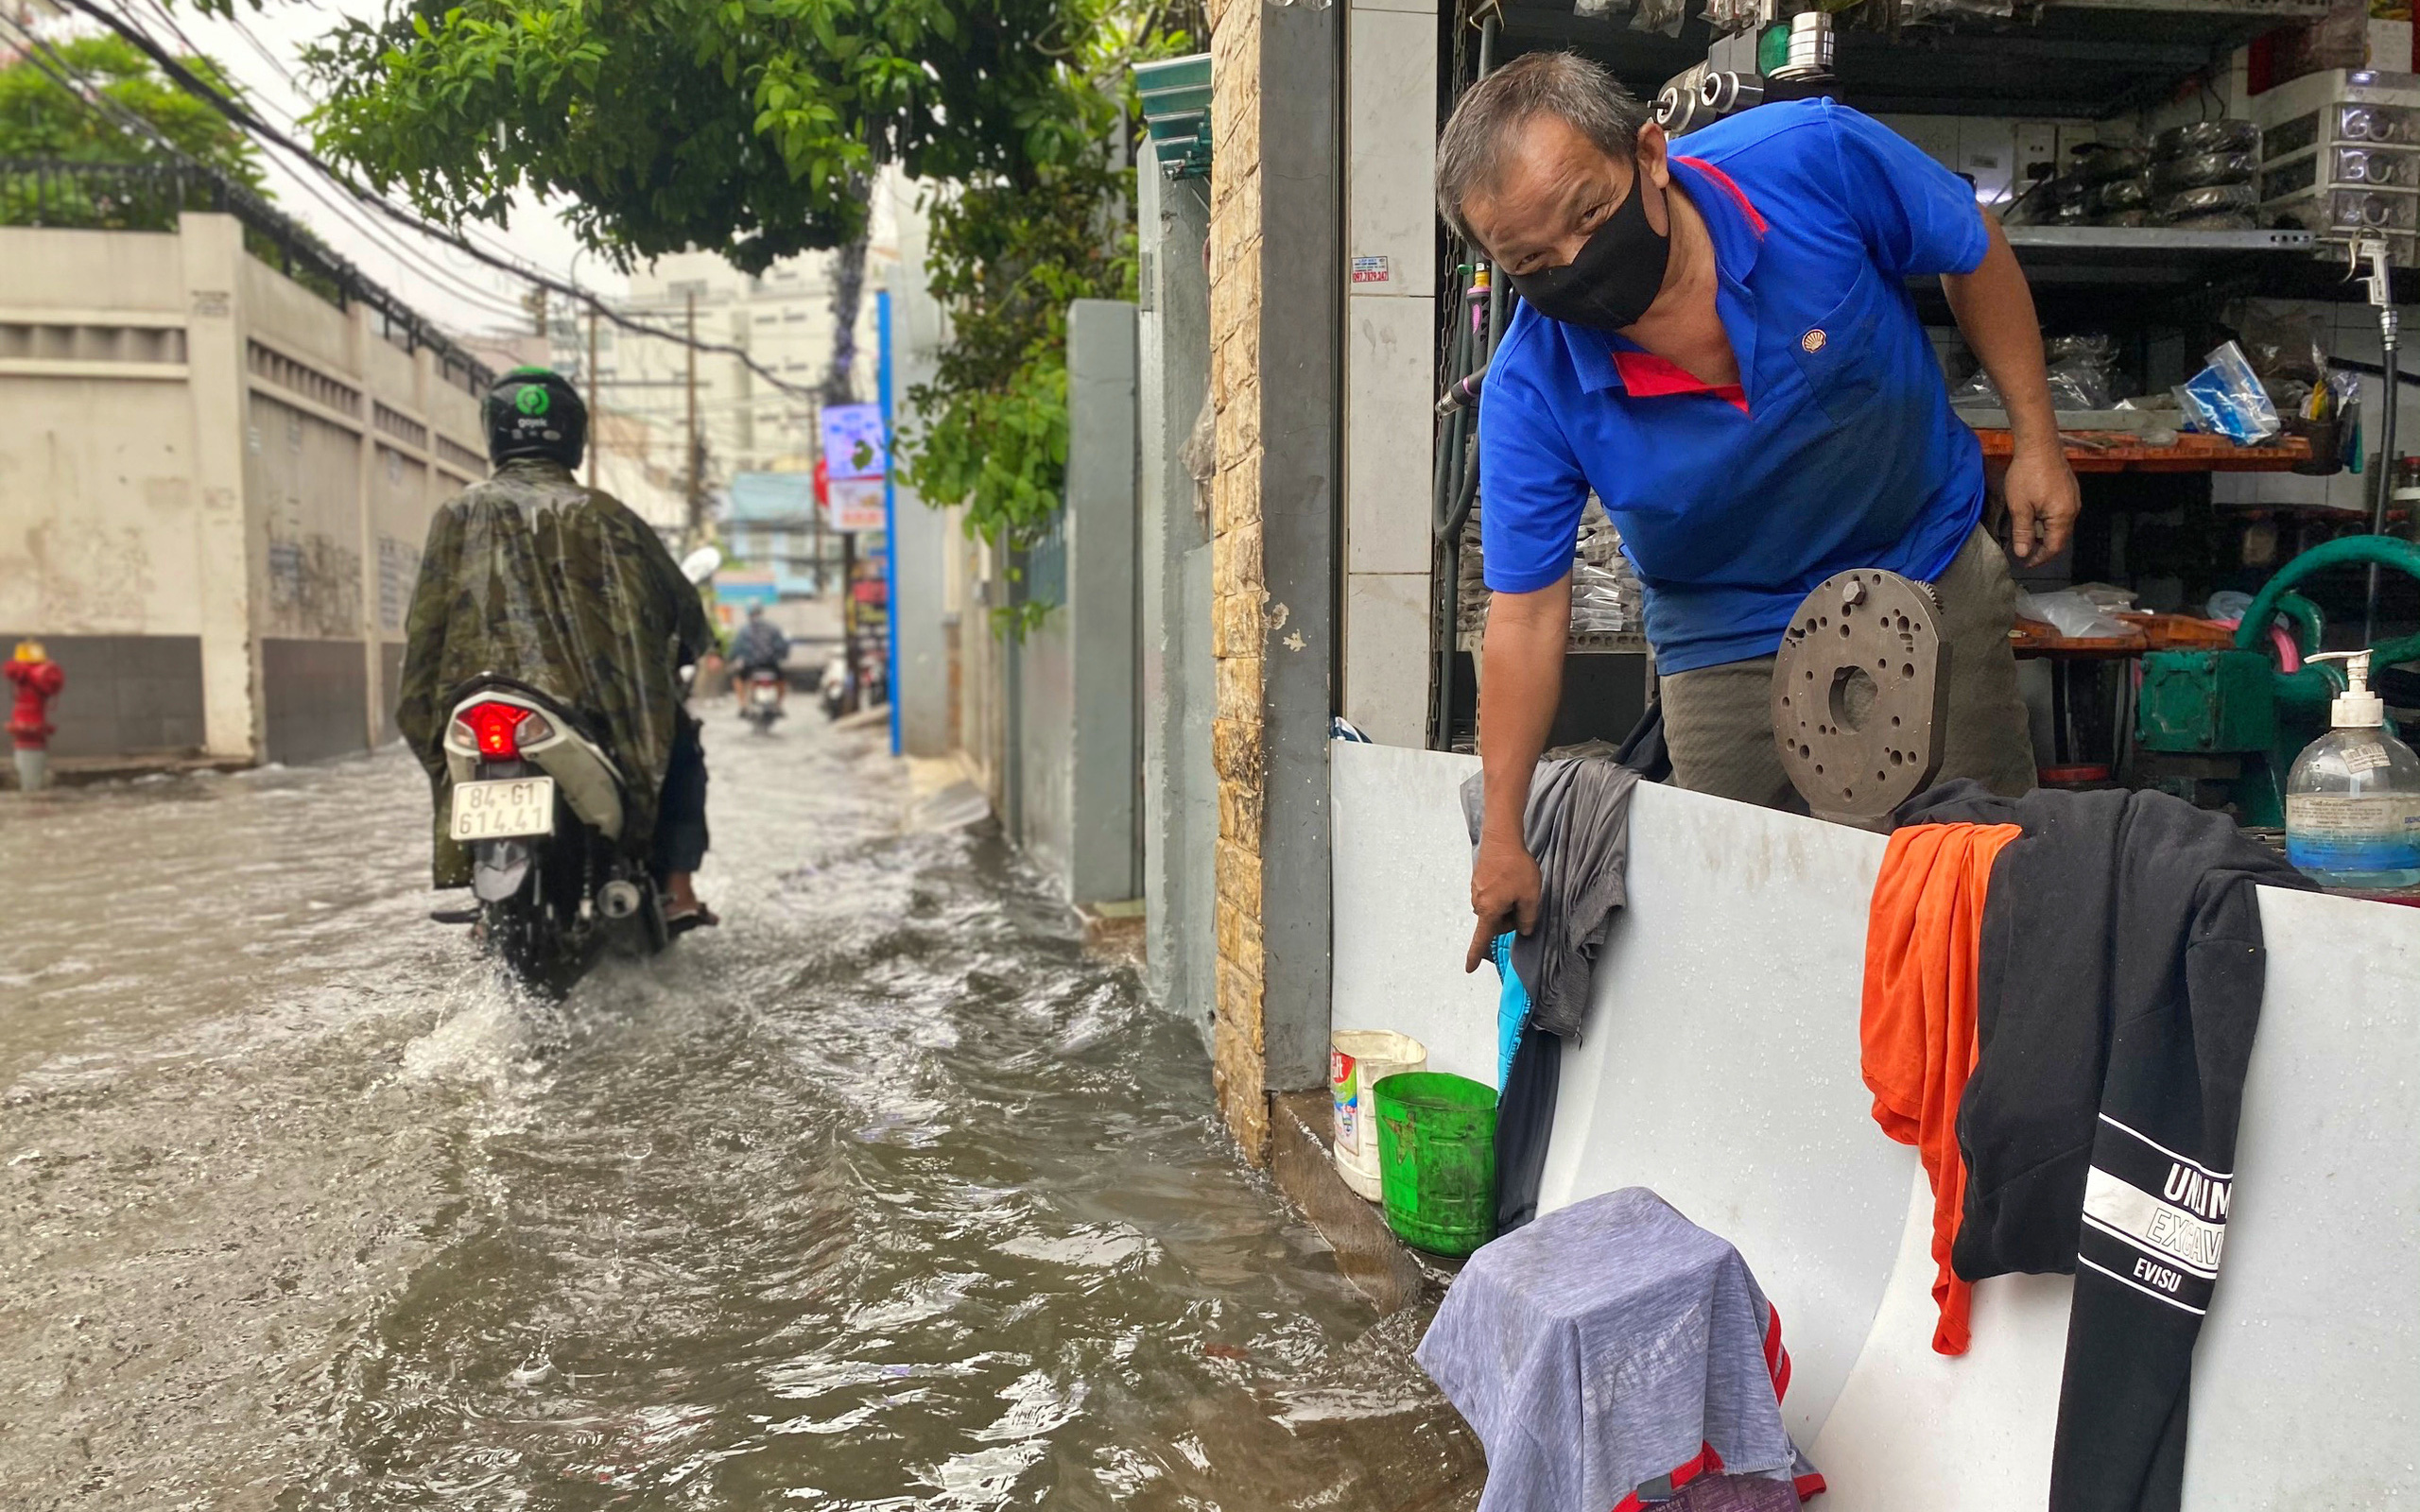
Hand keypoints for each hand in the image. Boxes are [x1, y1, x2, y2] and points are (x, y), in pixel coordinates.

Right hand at [1466, 835, 1542, 972]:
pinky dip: (1503, 892)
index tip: (1469, 968)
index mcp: (1489, 911)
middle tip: (1524, 898)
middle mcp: (1478, 903)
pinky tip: (1511, 878)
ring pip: (1495, 908)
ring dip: (1508, 903)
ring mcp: (1476, 891)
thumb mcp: (1530, 896)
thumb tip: (1524, 929)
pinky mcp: (1478, 881)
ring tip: (1518, 884)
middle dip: (1510, 917)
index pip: (1482, 939)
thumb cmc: (1515, 867)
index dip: (1475, 956)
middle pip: (1495, 922)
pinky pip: (1492, 895)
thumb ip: (1527, 918)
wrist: (1501, 839)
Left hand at [2003, 437, 2079, 566]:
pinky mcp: (2070, 489)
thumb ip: (2023, 532)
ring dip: (2046, 534)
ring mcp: (2074, 498)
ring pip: (2061, 525)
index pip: (2054, 547)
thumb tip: (2023, 554)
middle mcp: (2073, 509)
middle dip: (2043, 548)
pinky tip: (2036, 519)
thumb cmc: (2027, 475)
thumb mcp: (2020, 507)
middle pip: (2060, 537)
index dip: (2040, 558)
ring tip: (2029, 537)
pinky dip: (2049, 521)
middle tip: (2026, 552)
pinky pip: (2062, 513)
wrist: (2040, 445)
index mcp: (2062, 516)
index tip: (2025, 563)